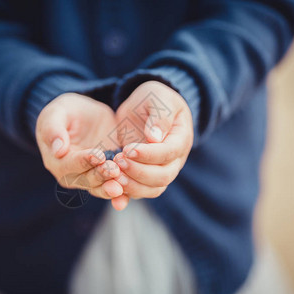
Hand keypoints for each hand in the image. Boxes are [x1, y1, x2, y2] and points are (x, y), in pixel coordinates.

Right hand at [35, 93, 122, 199]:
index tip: (98, 155)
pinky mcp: (106, 177)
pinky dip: (122, 192)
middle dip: (101, 176)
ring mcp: (90, 178)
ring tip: (122, 184)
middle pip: (86, 180)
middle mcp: (71, 175)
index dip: (84, 161)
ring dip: (111, 187)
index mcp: (56, 161)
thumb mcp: (55, 113)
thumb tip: (57, 150)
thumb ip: (53, 129)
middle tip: (115, 170)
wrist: (85, 116)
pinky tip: (130, 191)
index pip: (70, 164)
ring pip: (100, 187)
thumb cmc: (65, 112)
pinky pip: (114, 187)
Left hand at [112, 81, 193, 208]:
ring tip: (113, 175)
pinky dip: (127, 195)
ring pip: (152, 189)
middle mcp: (174, 160)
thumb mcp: (158, 98)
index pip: (168, 153)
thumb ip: (159, 116)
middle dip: (139, 172)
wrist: (146, 108)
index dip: (149, 154)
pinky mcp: (144, 177)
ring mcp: (161, 171)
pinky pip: (139, 192)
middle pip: (162, 176)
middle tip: (118, 161)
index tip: (128, 149)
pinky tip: (112, 193)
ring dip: (133, 186)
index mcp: (180, 139)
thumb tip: (155, 137)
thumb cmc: (155, 99)